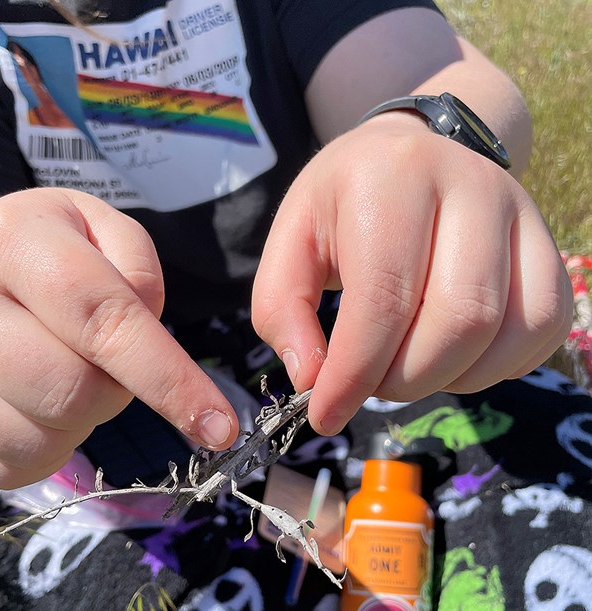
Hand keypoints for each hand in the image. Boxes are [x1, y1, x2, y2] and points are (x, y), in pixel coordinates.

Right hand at [0, 188, 236, 487]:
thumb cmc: (49, 244)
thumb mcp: (102, 228)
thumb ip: (139, 274)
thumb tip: (151, 347)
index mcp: (15, 241)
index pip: (103, 321)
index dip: (168, 379)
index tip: (219, 427)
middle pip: (70, 392)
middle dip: (117, 393)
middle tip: (112, 363)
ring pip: (36, 437)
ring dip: (81, 422)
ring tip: (72, 374)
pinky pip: (6, 465)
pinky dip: (47, 447)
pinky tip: (43, 405)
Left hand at [252, 116, 572, 434]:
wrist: (407, 157)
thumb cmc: (343, 205)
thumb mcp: (290, 243)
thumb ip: (282, 310)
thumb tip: (312, 381)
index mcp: (391, 178)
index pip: (384, 296)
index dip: (355, 373)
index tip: (325, 415)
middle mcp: (469, 184)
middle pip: (457, 320)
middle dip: (404, 380)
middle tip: (369, 383)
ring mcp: (520, 213)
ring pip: (504, 331)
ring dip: (448, 378)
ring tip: (404, 368)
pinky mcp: (547, 246)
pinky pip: (541, 330)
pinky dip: (494, 368)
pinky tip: (451, 358)